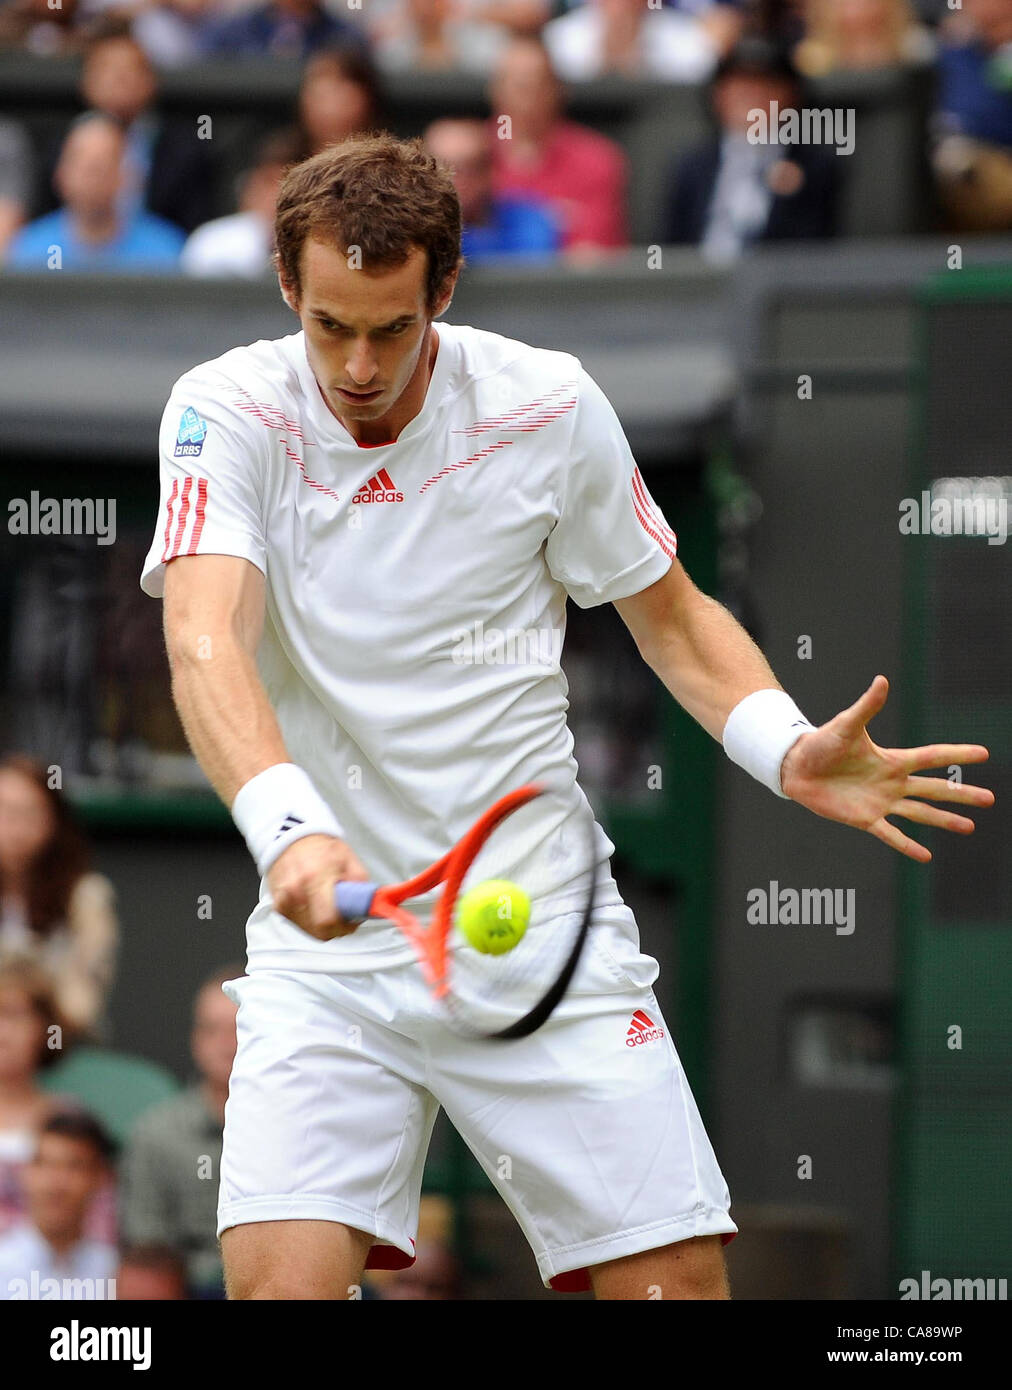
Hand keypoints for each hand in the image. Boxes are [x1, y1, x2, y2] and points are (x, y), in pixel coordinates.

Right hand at [267, 834, 370, 940]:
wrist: (292, 839)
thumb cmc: (322, 848)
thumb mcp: (349, 859)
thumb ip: (361, 885)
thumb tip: (368, 907)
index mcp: (317, 877)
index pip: (328, 920)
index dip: (344, 927)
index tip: (352, 922)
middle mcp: (297, 890)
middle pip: (319, 931)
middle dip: (336, 929)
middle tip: (344, 917)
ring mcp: (285, 900)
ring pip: (310, 931)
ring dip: (323, 925)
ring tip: (329, 906)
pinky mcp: (278, 906)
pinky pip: (299, 924)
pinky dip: (310, 921)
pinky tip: (315, 905)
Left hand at [779, 675, 994, 861]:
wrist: (796, 767)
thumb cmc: (822, 743)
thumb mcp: (847, 725)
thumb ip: (867, 706)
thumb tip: (882, 680)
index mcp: (892, 759)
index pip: (932, 756)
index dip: (957, 754)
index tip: (984, 753)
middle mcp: (892, 782)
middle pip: (934, 788)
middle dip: (961, 794)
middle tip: (990, 798)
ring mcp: (881, 802)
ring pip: (920, 814)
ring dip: (944, 820)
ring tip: (969, 827)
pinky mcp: (865, 819)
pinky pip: (891, 834)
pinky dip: (907, 845)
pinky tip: (926, 855)